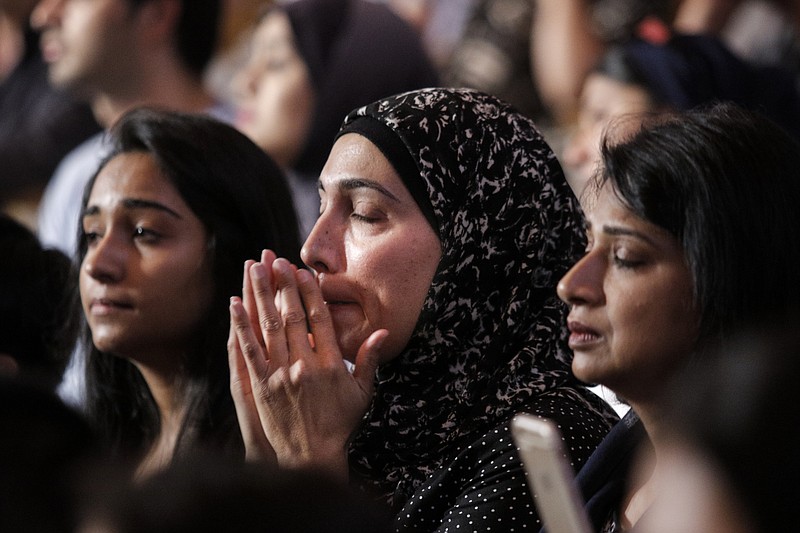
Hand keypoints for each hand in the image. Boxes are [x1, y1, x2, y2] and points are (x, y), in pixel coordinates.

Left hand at [228, 250, 386, 479]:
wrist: (311, 455)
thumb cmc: (340, 423)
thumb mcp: (362, 393)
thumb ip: (370, 360)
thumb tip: (383, 331)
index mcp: (331, 365)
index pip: (320, 319)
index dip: (310, 292)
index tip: (303, 271)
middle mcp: (305, 366)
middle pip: (293, 317)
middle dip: (283, 285)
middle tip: (275, 260)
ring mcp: (280, 376)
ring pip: (268, 327)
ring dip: (260, 295)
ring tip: (254, 269)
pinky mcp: (261, 386)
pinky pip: (248, 351)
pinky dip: (240, 326)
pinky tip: (234, 304)